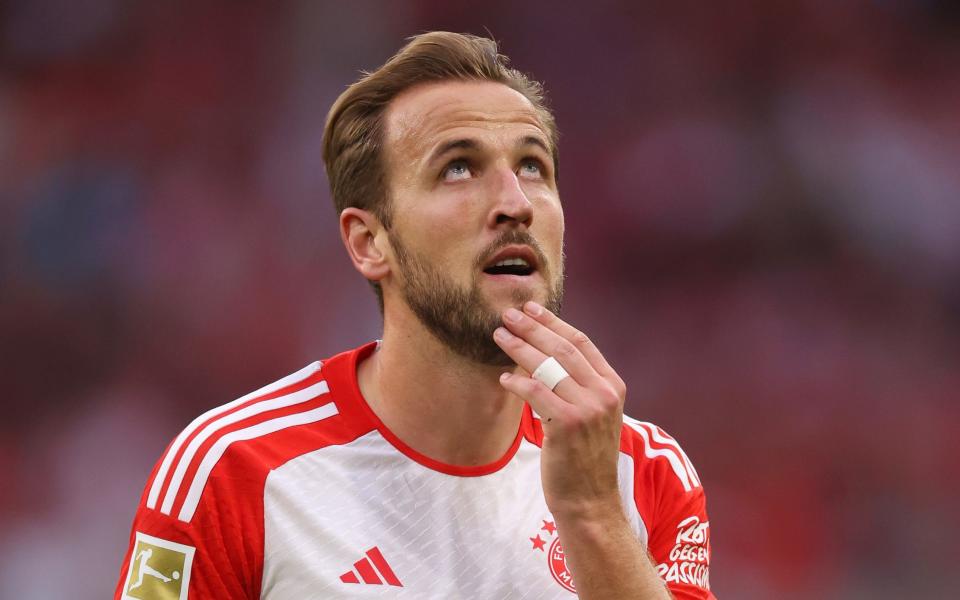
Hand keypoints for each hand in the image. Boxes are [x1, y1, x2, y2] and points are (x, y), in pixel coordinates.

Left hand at [493, 301, 626, 519]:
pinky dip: (517, 382)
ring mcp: (588, 409)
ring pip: (548, 366)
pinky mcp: (568, 425)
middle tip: (508, 315)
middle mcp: (604, 394)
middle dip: (532, 328)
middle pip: (562, 348)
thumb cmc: (584, 458)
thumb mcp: (593, 416)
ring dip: (519, 348)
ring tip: (499, 336)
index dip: (554, 322)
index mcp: (612, 386)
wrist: (590, 500)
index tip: (532, 308)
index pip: (581, 342)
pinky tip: (504, 378)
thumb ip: (579, 386)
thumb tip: (546, 354)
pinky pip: (536, 393)